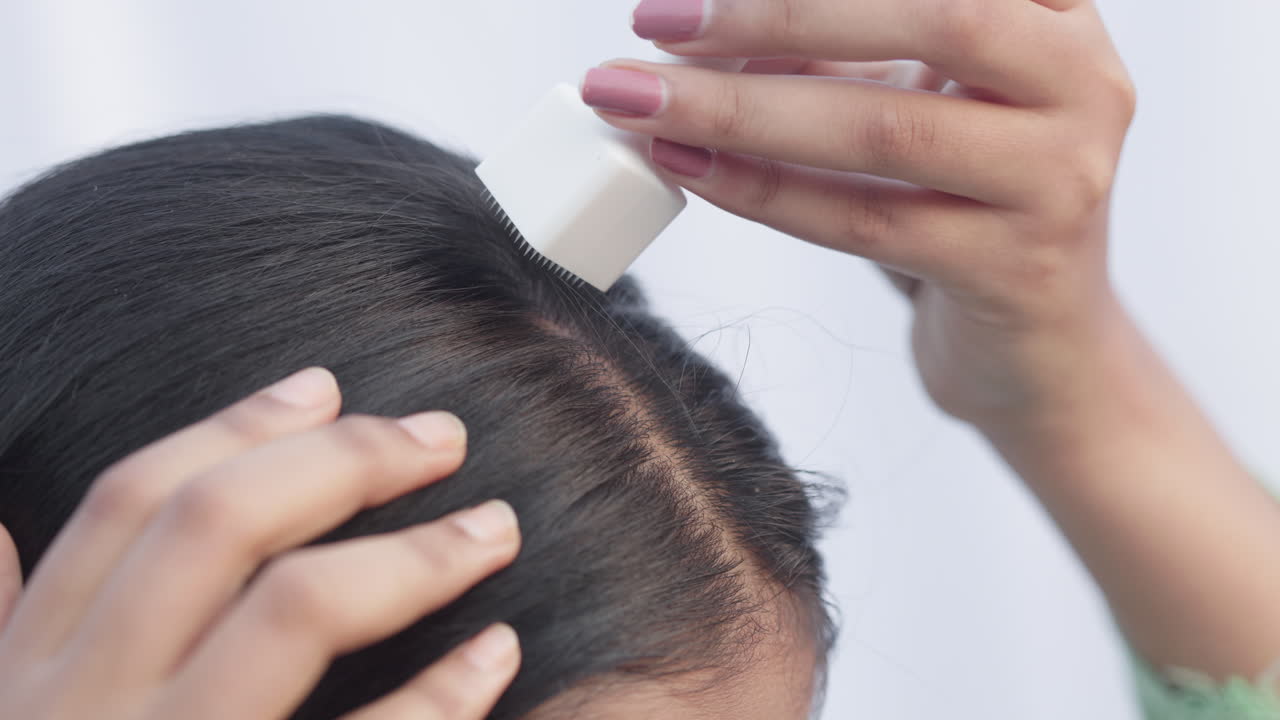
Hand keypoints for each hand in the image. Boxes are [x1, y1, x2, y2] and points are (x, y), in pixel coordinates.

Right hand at [0, 367, 520, 719]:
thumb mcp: (6, 719)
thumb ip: (1, 634)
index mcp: (27, 676)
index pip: (128, 505)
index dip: (232, 428)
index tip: (326, 383)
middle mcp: (82, 712)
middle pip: (214, 526)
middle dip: (340, 461)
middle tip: (444, 436)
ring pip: (291, 613)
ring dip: (410, 554)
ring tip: (494, 528)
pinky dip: (437, 695)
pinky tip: (497, 655)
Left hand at [584, 0, 1135, 424]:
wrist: (1038, 344)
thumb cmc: (965, 197)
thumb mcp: (916, 96)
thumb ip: (832, 48)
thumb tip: (697, 18)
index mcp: (1059, 14)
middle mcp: (1084, 83)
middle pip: (932, 18)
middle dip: (771, 13)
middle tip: (653, 21)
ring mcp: (1059, 180)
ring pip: (886, 130)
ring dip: (742, 112)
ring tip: (639, 103)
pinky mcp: (1015, 269)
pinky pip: (867, 223)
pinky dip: (765, 192)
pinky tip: (690, 169)